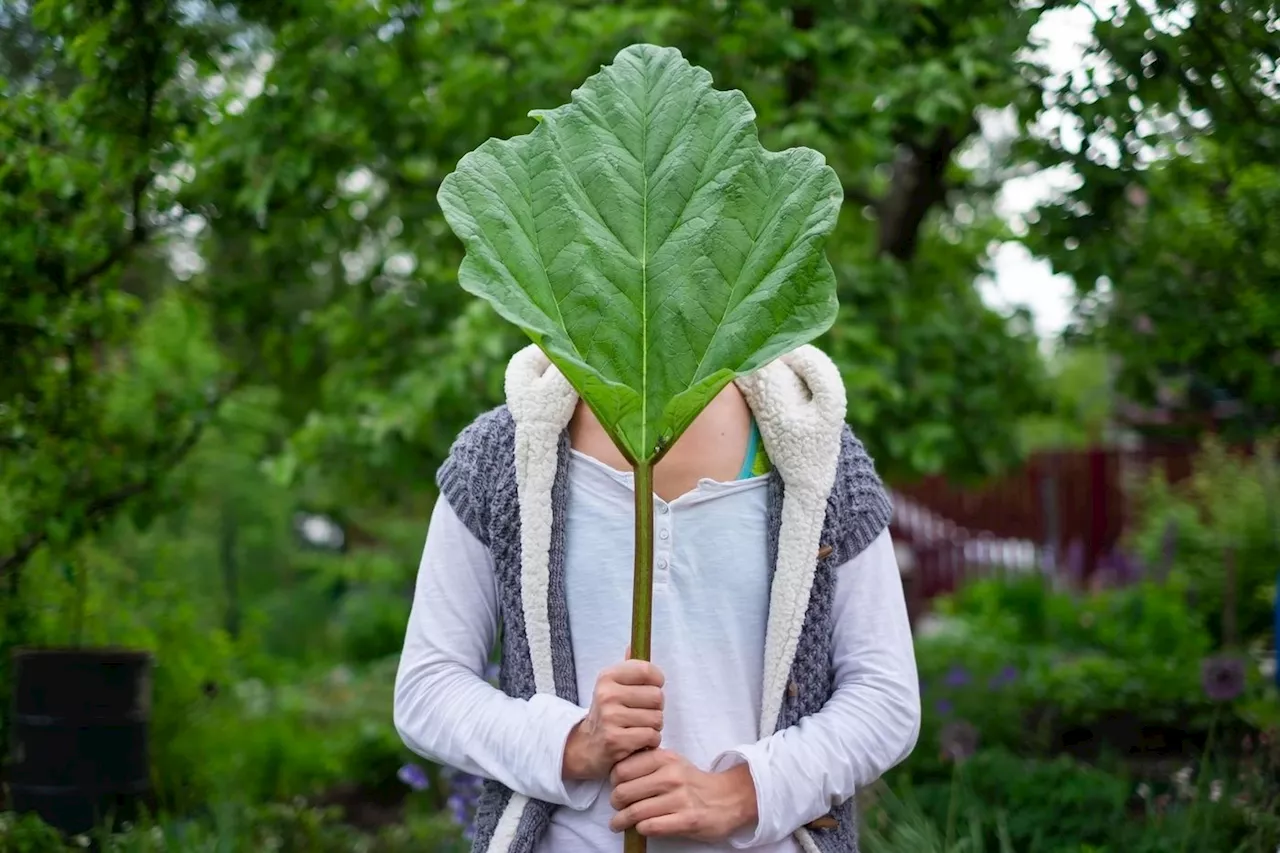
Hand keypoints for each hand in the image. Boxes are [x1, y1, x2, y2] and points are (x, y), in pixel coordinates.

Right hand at [562, 651, 663, 780]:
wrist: (586, 746)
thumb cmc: (608, 713)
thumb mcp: (612, 686)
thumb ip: (628, 668)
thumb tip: (633, 645)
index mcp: (608, 677)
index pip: (647, 671)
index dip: (657, 681)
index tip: (651, 688)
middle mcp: (607, 694)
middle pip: (657, 696)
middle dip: (656, 708)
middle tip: (642, 714)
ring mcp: (610, 717)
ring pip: (657, 719)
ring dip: (653, 727)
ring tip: (638, 728)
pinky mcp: (615, 740)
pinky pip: (652, 736)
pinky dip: (650, 741)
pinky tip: (638, 741)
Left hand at [608, 748, 757, 841]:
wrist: (728, 798)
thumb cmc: (693, 781)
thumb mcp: (673, 762)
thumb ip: (648, 762)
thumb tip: (616, 771)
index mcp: (665, 758)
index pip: (623, 769)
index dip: (613, 781)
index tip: (615, 787)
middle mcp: (671, 777)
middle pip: (624, 792)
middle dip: (615, 803)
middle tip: (616, 807)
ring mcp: (680, 799)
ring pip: (635, 812)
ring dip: (621, 821)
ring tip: (617, 824)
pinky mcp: (687, 820)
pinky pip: (650, 826)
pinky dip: (640, 829)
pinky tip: (639, 828)